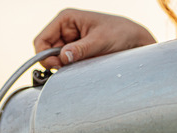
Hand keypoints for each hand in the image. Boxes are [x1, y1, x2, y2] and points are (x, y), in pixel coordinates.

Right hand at [34, 9, 155, 68]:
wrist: (134, 40)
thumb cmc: (120, 32)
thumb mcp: (100, 41)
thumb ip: (81, 49)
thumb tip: (63, 57)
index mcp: (66, 19)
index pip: (42, 40)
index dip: (44, 55)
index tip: (55, 66)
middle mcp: (65, 29)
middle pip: (46, 52)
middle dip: (55, 63)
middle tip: (68, 69)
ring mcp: (70, 41)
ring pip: (55, 60)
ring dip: (63, 67)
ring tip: (79, 67)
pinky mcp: (76, 52)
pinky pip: (66, 64)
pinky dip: (69, 69)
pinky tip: (80, 69)